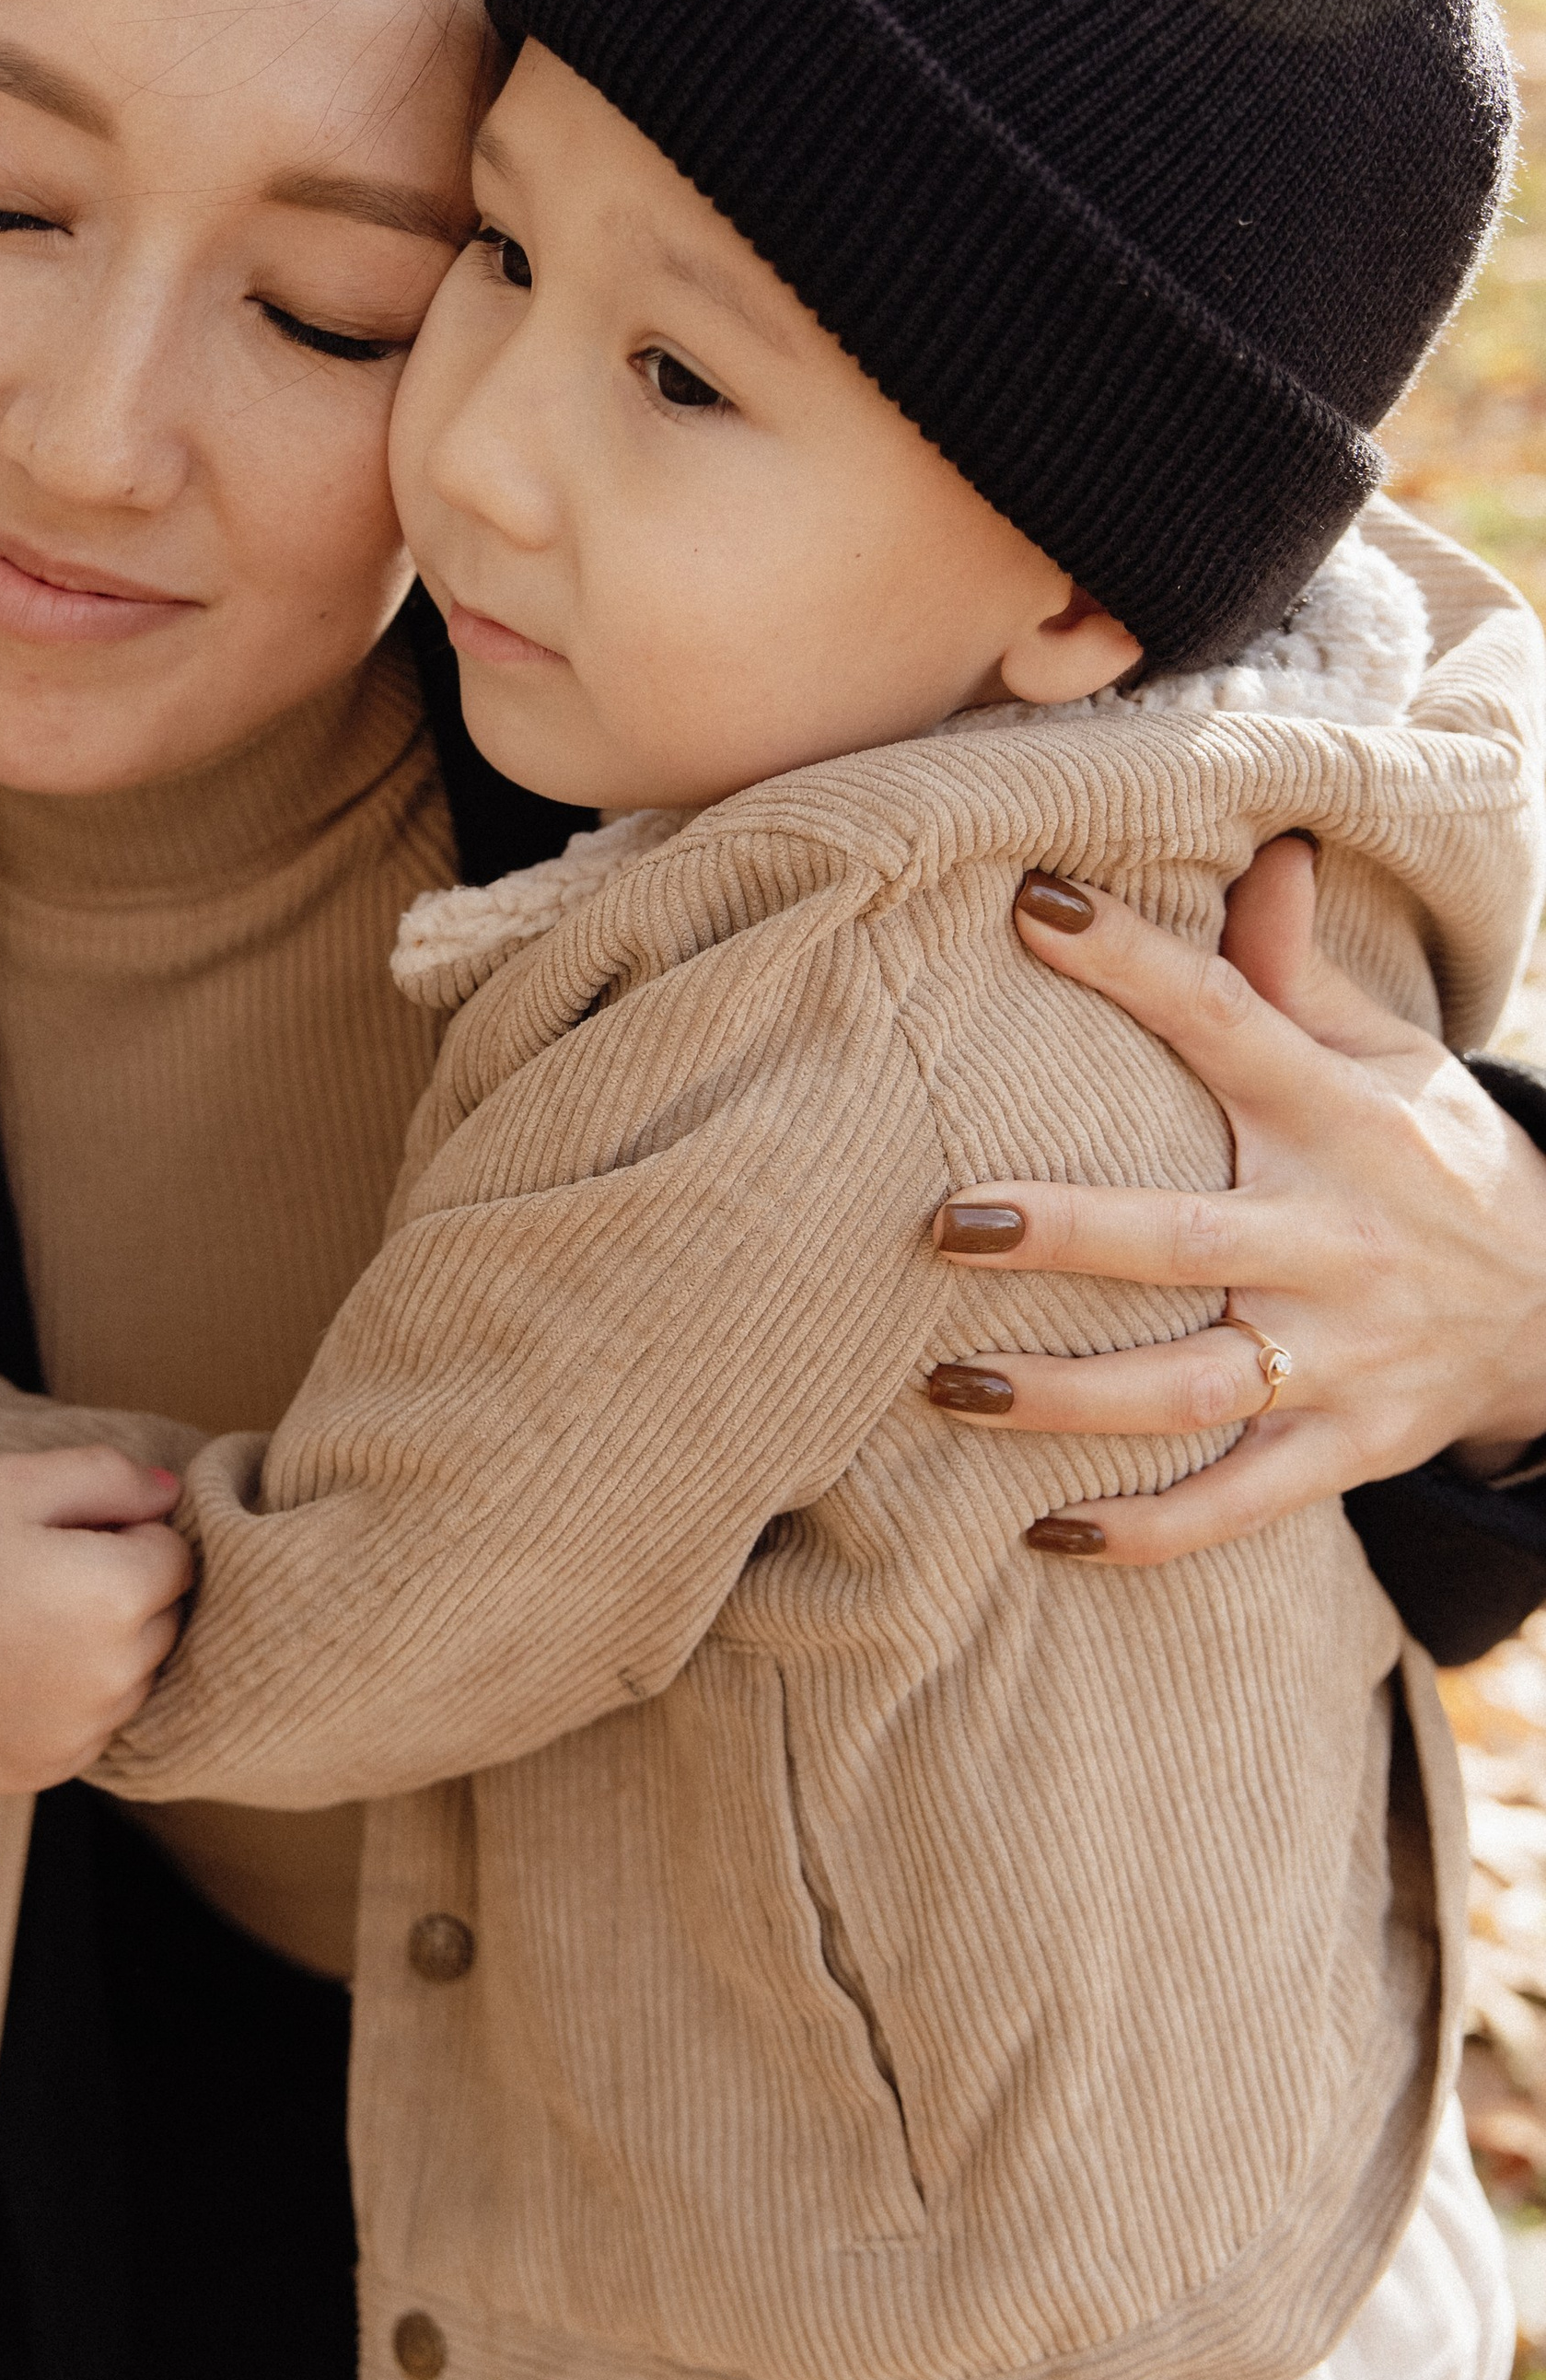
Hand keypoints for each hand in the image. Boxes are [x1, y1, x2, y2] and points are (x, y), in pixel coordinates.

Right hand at [0, 1446, 193, 1792]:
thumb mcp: (14, 1483)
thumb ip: (106, 1477)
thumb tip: (169, 1492)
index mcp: (121, 1594)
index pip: (176, 1556)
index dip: (127, 1534)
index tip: (69, 1534)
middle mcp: (119, 1673)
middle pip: (162, 1618)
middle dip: (124, 1591)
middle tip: (44, 1575)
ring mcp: (84, 1729)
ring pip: (132, 1676)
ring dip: (101, 1649)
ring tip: (22, 1623)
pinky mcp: (49, 1767)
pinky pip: (89, 1726)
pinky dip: (67, 1701)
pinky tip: (11, 1673)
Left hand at [928, 837, 1545, 1564]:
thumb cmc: (1434, 1158)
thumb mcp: (1389, 1056)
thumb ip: (1299, 970)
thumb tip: (1260, 849)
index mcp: (1337, 1117)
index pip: (1226, 1021)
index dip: (1132, 962)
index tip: (1033, 907)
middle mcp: (1336, 1239)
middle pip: (1185, 1237)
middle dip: (1066, 1233)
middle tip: (944, 1222)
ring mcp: (1341, 1355)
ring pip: (1191, 1388)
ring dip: (1066, 1399)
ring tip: (945, 1387)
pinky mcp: (1345, 1448)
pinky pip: (1237, 1504)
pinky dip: (1147, 1529)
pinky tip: (1044, 1530)